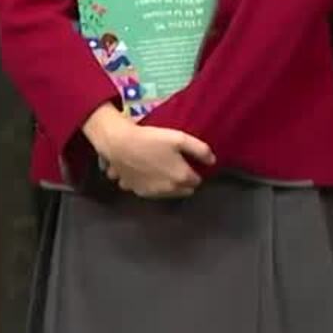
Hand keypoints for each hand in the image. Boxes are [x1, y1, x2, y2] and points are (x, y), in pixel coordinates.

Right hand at [83, 105, 214, 197]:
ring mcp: (151, 193)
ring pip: (167, 193)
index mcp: (181, 178)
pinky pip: (148, 191)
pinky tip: (146, 172)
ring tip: (162, 168)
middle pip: (184, 190)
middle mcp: (168, 190)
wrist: (120, 145)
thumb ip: (200, 150)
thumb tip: (212, 161)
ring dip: (168, 185)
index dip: (196, 172)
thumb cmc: (152, 139)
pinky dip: (150, 185)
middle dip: (184, 182)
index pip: (197, 181)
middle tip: (178, 166)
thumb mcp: (180, 138)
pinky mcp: (135, 191)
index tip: (191, 163)